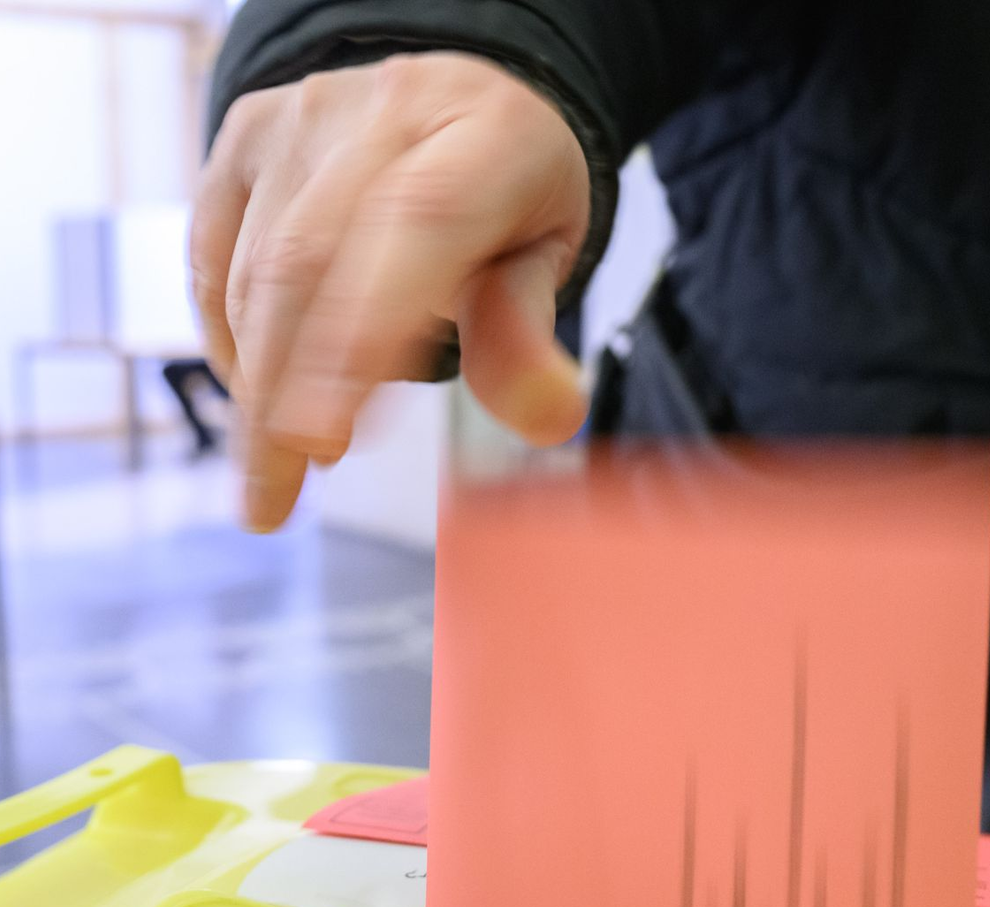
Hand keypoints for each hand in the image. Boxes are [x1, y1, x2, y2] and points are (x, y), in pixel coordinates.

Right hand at [191, 52, 590, 530]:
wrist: (459, 99)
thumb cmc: (508, 194)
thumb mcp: (546, 258)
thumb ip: (528, 336)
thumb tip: (547, 419)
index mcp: (485, 141)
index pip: (419, 227)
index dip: (361, 334)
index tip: (322, 438)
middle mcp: (385, 116)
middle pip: (308, 260)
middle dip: (281, 394)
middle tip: (272, 496)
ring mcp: (304, 121)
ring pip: (254, 268)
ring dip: (256, 383)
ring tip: (281, 466)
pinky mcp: (246, 138)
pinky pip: (214, 254)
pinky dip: (229, 339)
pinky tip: (257, 396)